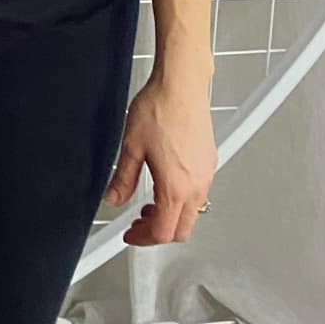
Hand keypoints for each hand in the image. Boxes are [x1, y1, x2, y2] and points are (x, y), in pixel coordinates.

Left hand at [103, 71, 217, 245]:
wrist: (180, 85)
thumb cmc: (159, 108)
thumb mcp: (131, 146)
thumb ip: (122, 178)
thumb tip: (113, 198)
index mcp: (175, 187)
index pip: (163, 232)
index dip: (143, 238)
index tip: (130, 234)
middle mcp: (196, 185)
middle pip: (182, 229)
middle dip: (159, 231)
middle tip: (139, 222)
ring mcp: (206, 174)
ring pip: (193, 213)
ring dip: (172, 215)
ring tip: (150, 202)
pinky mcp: (210, 162)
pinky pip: (200, 193)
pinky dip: (182, 199)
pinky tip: (167, 182)